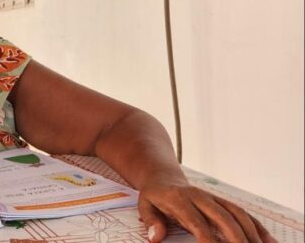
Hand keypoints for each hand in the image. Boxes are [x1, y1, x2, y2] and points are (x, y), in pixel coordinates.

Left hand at [138, 179, 275, 241]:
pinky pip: (242, 213)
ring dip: (251, 233)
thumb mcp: (145, 206)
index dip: (207, 238)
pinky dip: (256, 226)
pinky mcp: (222, 201)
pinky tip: (268, 241)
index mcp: (180, 199)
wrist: (163, 177)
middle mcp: (200, 197)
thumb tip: (155, 238)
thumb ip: (151, 222)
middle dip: (236, 237)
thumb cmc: (154, 196)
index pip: (196, 221)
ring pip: (237, 214)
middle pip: (223, 217)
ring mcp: (214, 198)